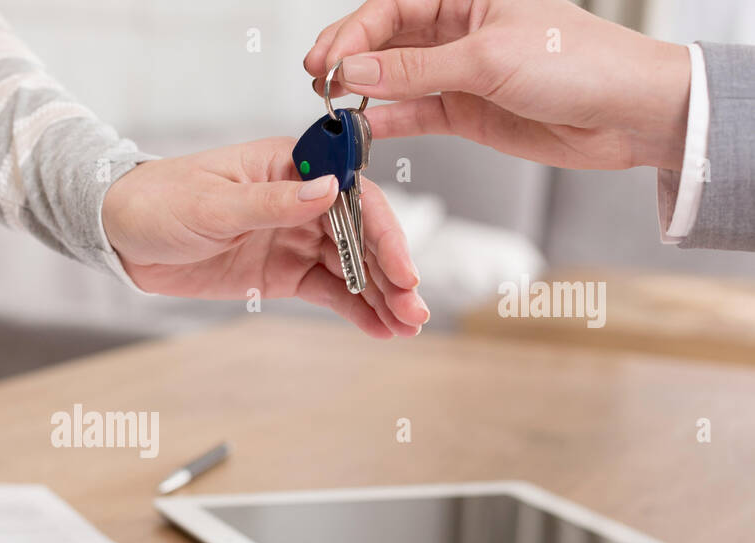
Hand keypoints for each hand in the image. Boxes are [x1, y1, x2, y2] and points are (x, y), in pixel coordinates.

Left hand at [102, 137, 427, 338]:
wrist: (122, 235)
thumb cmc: (160, 201)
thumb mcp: (212, 203)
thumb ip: (272, 203)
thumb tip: (327, 191)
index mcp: (290, 166)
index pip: (353, 194)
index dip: (382, 232)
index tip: (401, 267)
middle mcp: (302, 200)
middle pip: (362, 235)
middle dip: (392, 273)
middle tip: (415, 310)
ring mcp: (294, 238)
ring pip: (351, 268)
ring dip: (382, 297)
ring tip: (407, 327)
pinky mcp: (282, 272)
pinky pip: (328, 291)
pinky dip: (355, 310)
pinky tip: (379, 329)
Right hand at [304, 0, 691, 170]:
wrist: (626, 114)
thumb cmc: (581, 64)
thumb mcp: (487, 59)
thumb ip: (415, 69)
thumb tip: (355, 71)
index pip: (393, 6)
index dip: (354, 32)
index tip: (328, 61)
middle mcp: (462, 29)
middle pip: (386, 39)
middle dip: (349, 58)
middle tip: (317, 80)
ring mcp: (461, 72)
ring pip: (395, 78)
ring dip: (363, 92)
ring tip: (331, 107)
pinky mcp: (467, 111)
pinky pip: (414, 113)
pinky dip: (387, 121)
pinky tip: (364, 129)